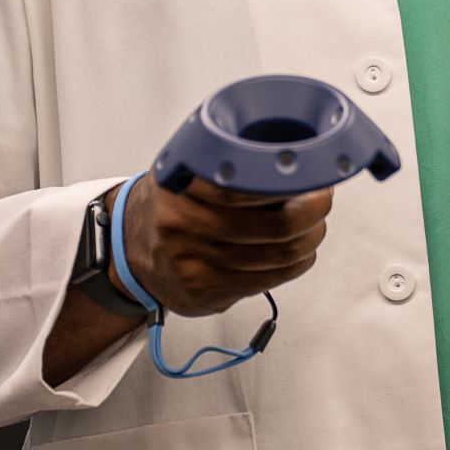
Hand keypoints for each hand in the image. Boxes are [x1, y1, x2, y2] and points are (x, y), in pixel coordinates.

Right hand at [111, 174, 331, 317]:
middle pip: (276, 227)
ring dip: (309, 239)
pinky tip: (299, 252)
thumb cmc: (171, 201)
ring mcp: (194, 265)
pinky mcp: (204, 293)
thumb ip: (229, 159)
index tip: (316, 176)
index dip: (292, 182)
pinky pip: (268, 281)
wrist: (129, 248)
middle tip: (321, 200)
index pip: (248, 184)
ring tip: (314, 225)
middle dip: (313, 213)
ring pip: (279, 256)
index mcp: (180, 186)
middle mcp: (183, 226)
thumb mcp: (188, 167)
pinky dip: (295, 265)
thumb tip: (294, 155)